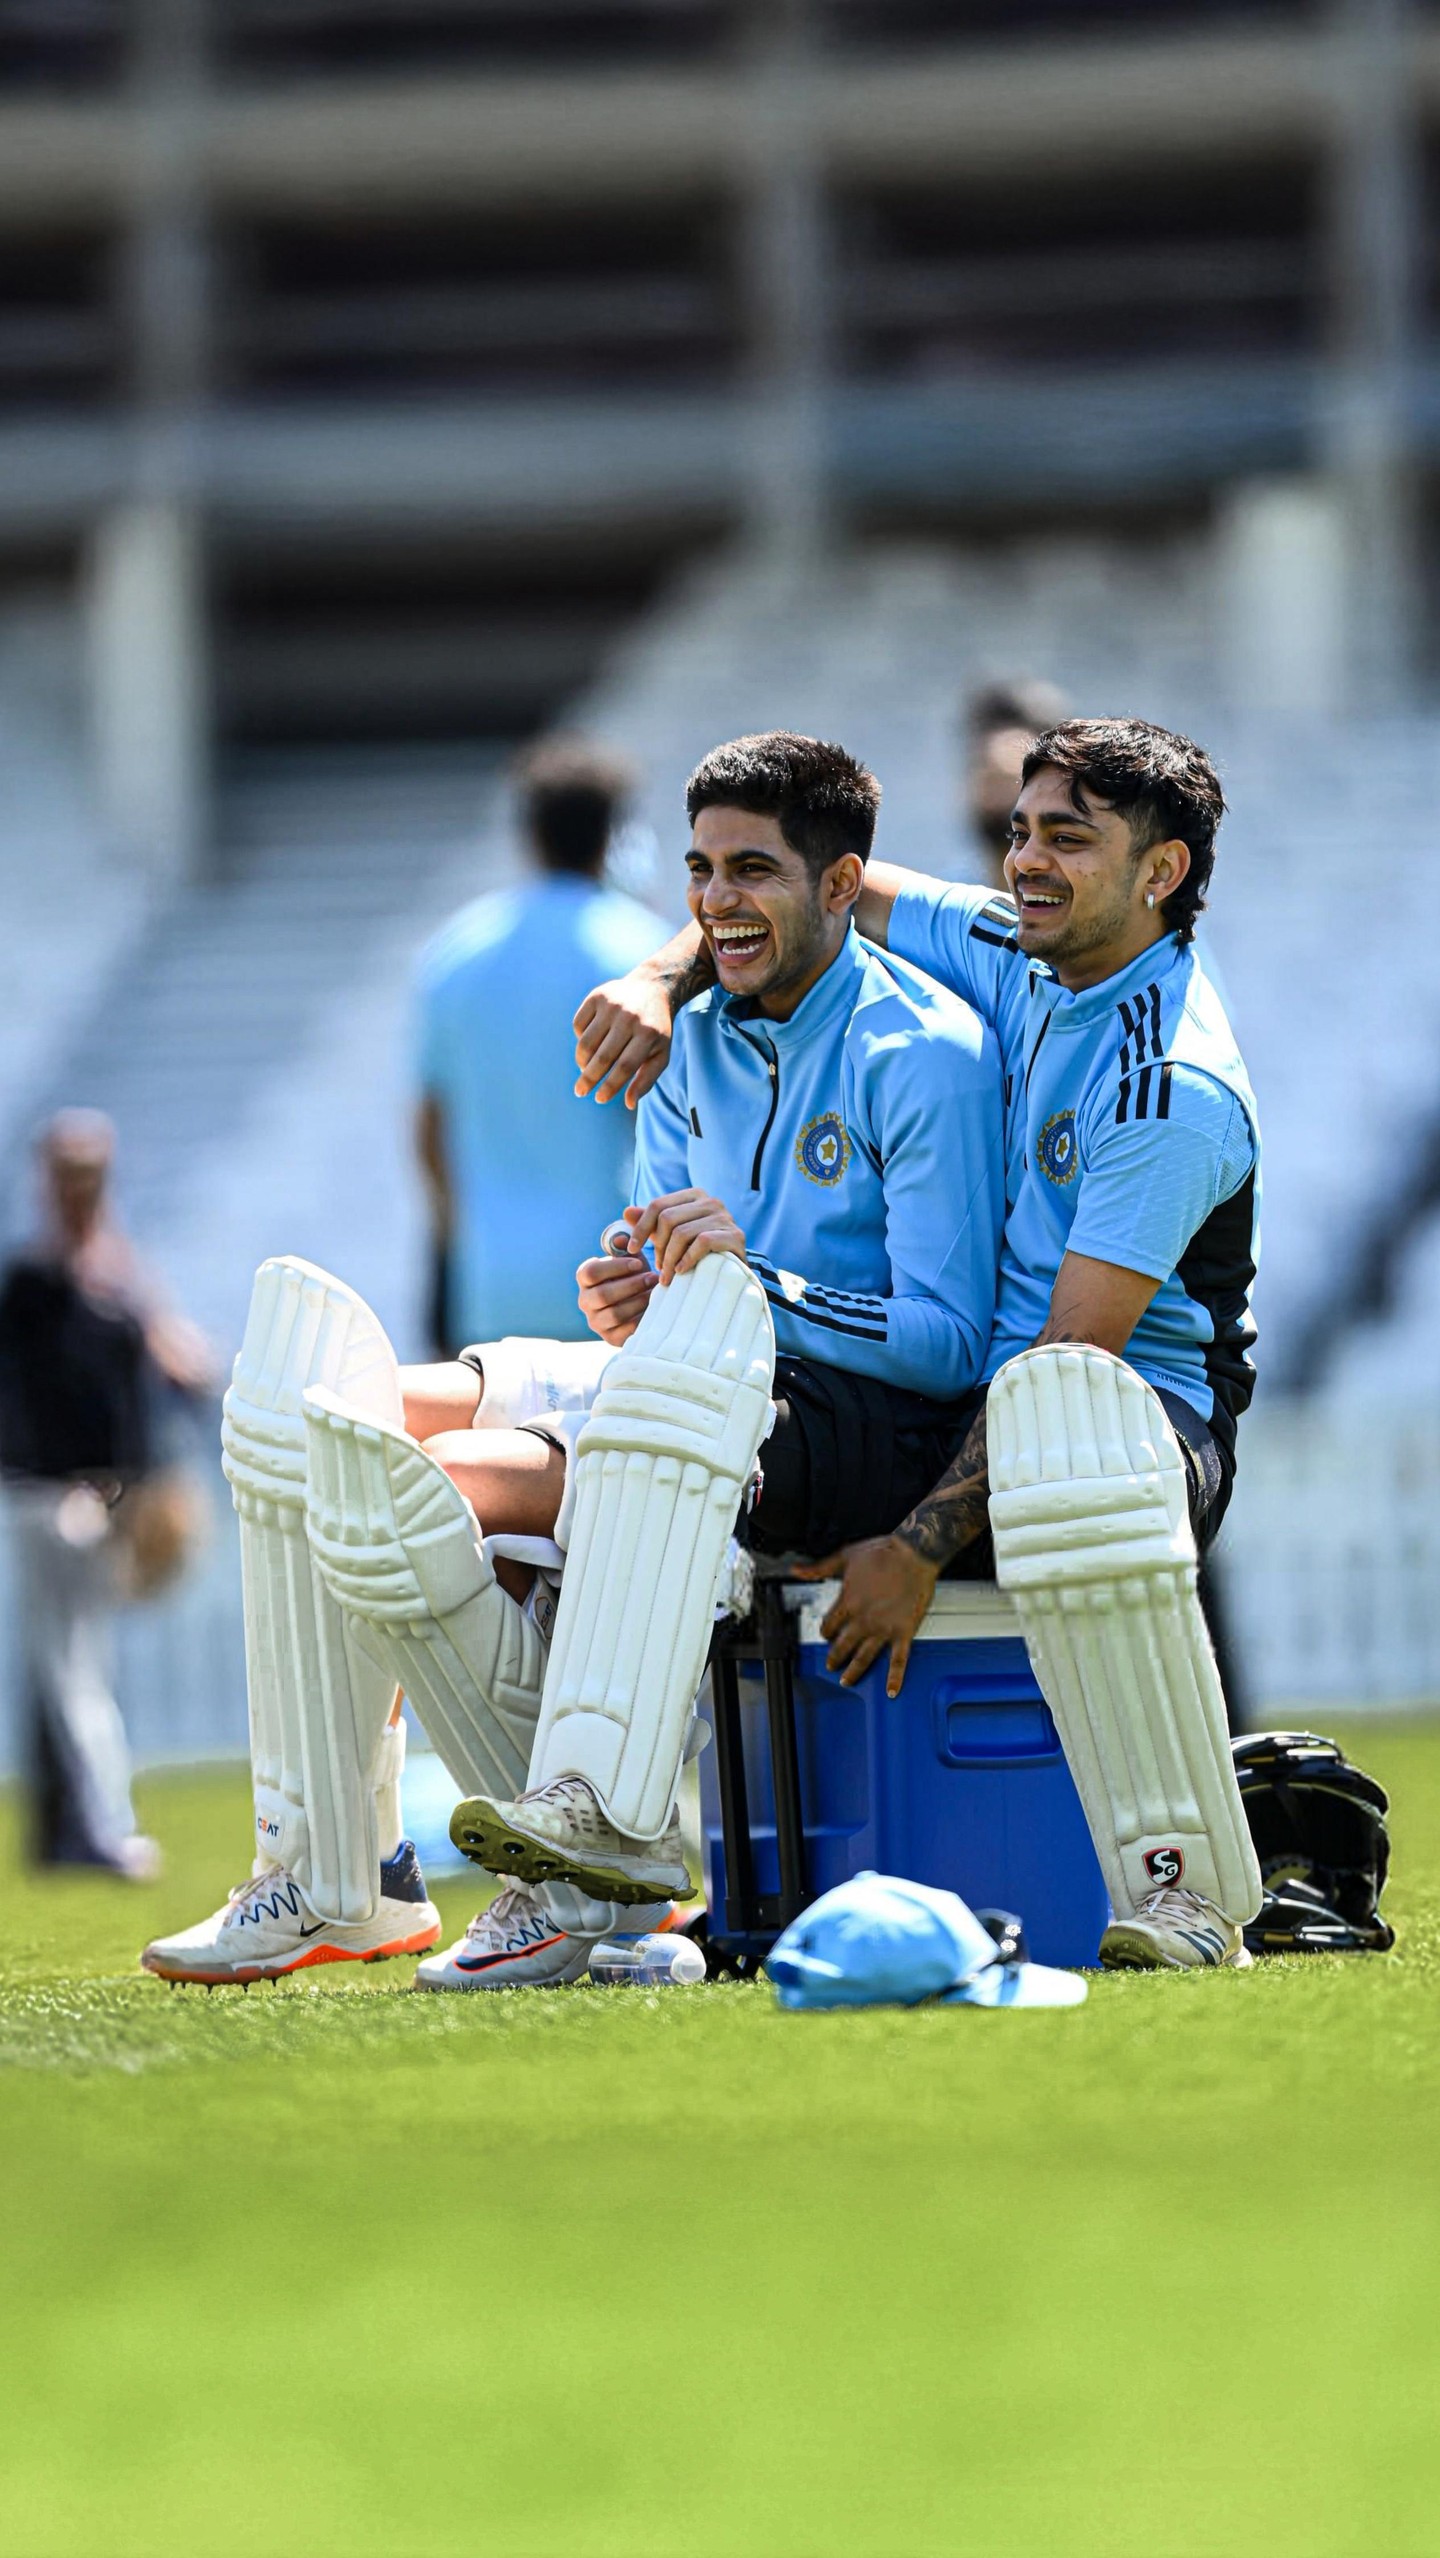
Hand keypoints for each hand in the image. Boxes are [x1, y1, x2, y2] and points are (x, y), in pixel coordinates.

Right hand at [573, 969, 673, 1108]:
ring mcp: (612, 1005)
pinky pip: (579, 1025)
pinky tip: (589, 1042)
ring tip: (585, 1069)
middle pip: (602, 1057)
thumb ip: (646, 1080)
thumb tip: (629, 1104)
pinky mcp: (597, 996)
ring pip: (586, 1043)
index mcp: (648, 1035)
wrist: (653, 988)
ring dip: (582, 1061)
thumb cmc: (655, 1029)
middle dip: (588, 1079)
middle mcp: (629, 1018)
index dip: (610, 1086)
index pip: (624, 1067)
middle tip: (580, 1091)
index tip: (599, 1099)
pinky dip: (580, 1038)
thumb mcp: (660, 1054)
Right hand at [576, 1246, 657, 1345]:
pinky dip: (641, 1319)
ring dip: (638, 1301)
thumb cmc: (633, 1274)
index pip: (590, 1273)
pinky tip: (653, 1308)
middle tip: (652, 1278)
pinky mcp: (610, 1338)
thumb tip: (620, 1239)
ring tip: (655, 1292)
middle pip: (602, 1295)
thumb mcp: (630, 1258)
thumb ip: (625, 1245)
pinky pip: (625, 1331)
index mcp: (584, 1279)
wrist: (640, 1301)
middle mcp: (584, 1301)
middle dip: (631, 1285)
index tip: (639, 1263)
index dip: (615, 1267)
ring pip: (614, 1314)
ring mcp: (596, 1321)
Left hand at [627, 1190, 745, 1282]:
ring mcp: (725, 1217)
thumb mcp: (670, 1237)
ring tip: (667, 1276)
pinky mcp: (735, 1235)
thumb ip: (650, 1224)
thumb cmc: (697, 1253)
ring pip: (682, 1232)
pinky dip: (688, 1259)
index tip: (632, 1249)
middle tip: (658, 1269)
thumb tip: (626, 1211)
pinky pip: (703, 1242)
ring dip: (669, 1259)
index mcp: (694, 1196)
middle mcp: (711, 1201)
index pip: (658, 1205)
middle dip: (658, 1247)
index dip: (641, 1228)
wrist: (733, 1272)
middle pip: (668, 1218)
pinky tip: (682, 1271)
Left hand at [792, 1535, 939, 1697]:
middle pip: (842, 1645)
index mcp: (848, 1602)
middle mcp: (863, 1619)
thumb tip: (797, 1570)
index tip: (826, 1634)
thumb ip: (819, 1568)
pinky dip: (895, 1677)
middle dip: (834, 1656)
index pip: (829, 1625)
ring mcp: (883, 1629)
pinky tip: (891, 1690)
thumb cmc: (882, 1553)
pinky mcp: (904, 1632)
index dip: (825, 1631)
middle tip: (831, 1664)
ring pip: (864, 1657)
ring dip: (854, 1671)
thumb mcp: (844, 1556)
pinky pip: (898, 1660)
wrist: (913, 1554)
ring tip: (847, 1680)